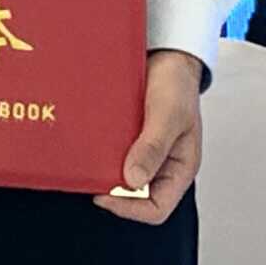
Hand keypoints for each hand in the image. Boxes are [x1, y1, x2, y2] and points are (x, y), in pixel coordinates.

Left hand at [100, 51, 205, 222]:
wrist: (165, 55)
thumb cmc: (176, 83)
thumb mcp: (168, 115)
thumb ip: (153, 147)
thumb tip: (132, 180)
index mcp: (179, 169)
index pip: (156, 209)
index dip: (130, 209)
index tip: (104, 194)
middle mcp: (160, 166)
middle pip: (134, 197)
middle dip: (112, 191)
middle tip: (91, 175)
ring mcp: (142, 153)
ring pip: (119, 176)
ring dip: (102, 171)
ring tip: (86, 159)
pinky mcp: (126, 139)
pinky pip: (110, 155)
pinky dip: (98, 153)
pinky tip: (87, 145)